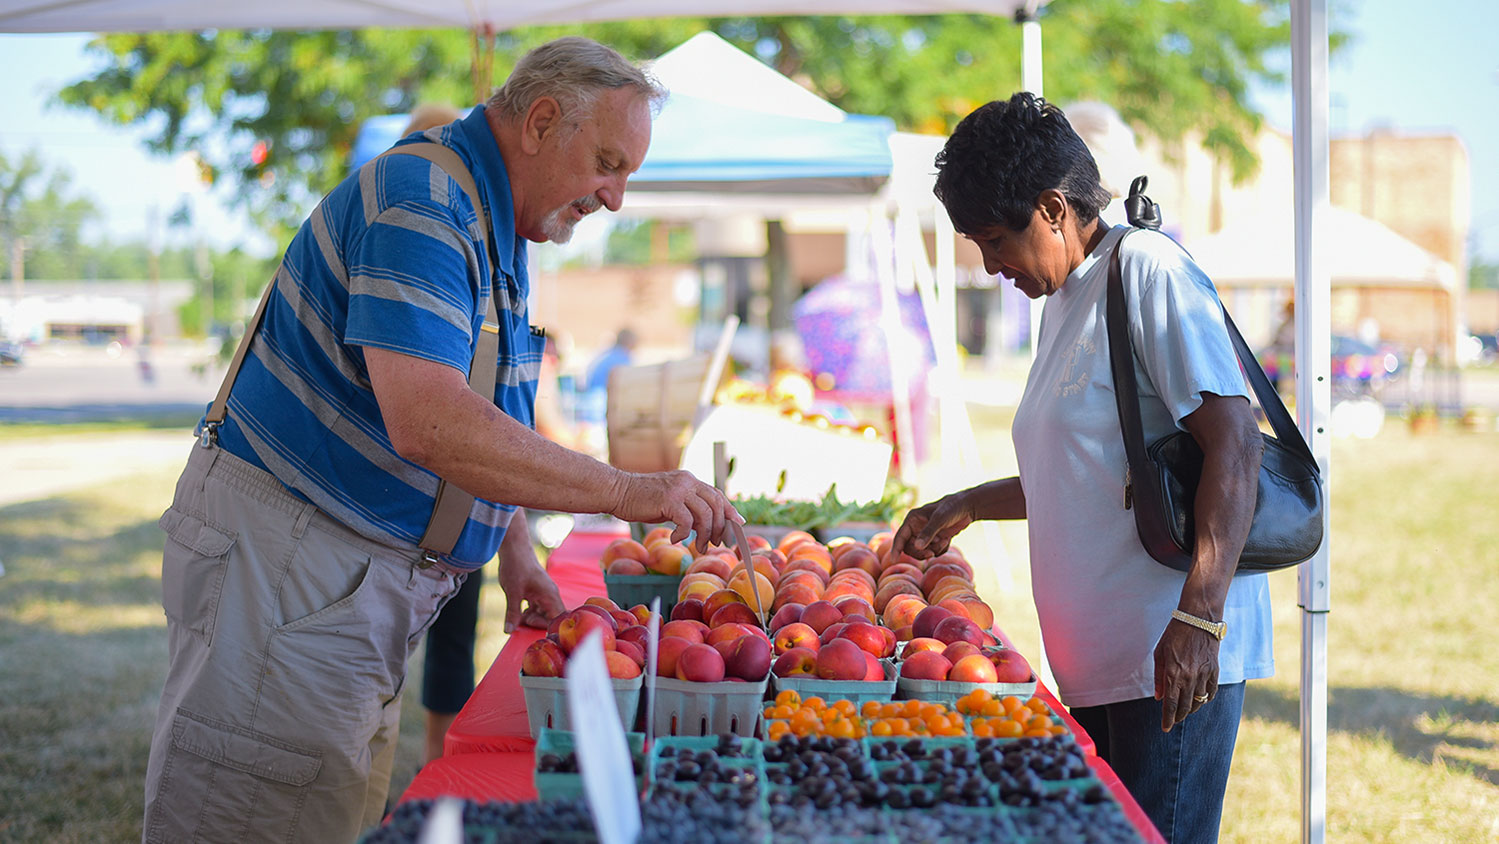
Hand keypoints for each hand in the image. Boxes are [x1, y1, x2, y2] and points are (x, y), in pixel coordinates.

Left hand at [498, 555, 564, 632]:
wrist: (513, 548)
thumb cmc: (516, 566)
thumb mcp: (513, 593)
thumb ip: (512, 613)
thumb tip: (508, 631)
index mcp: (550, 595)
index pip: (557, 619)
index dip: (546, 627)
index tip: (530, 627)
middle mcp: (550, 595)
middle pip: (550, 618)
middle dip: (536, 623)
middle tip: (521, 620)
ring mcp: (543, 593)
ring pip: (542, 613)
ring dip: (530, 617)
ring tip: (517, 616)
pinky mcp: (536, 591)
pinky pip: (536, 607)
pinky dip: (527, 612)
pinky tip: (517, 612)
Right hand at [611, 470, 742, 550]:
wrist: (618, 491)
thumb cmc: (641, 499)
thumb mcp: (670, 499)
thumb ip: (688, 506)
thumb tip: (706, 522)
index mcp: (690, 480)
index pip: (718, 495)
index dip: (729, 511)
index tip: (737, 525)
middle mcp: (688, 481)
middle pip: (717, 505)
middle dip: (719, 527)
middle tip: (714, 543)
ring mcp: (678, 490)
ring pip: (705, 514)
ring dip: (704, 535)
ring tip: (698, 546)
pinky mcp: (668, 500)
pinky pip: (687, 521)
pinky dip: (684, 534)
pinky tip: (675, 539)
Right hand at [889, 492, 973, 560]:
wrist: (967, 507)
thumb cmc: (951, 508)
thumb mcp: (940, 519)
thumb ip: (928, 533)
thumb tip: (917, 547)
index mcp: (912, 520)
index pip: (900, 537)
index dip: (896, 548)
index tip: (893, 560)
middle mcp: (916, 528)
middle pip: (910, 548)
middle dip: (920, 552)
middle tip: (931, 554)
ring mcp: (926, 535)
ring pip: (923, 552)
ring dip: (934, 550)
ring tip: (944, 540)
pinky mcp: (935, 540)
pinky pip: (934, 552)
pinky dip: (941, 549)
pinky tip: (947, 539)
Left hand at [1153, 617, 1220, 730]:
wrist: (1198, 620)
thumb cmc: (1174, 635)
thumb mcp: (1160, 653)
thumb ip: (1159, 677)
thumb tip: (1158, 697)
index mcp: (1173, 673)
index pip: (1170, 704)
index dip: (1167, 719)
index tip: (1165, 728)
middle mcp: (1189, 677)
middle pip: (1184, 706)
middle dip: (1177, 717)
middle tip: (1173, 721)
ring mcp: (1203, 675)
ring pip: (1198, 702)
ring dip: (1190, 710)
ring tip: (1184, 712)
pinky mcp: (1214, 671)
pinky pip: (1211, 692)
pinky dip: (1205, 700)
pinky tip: (1200, 701)